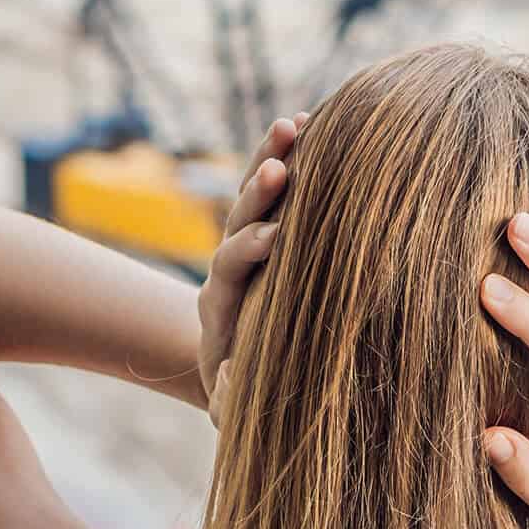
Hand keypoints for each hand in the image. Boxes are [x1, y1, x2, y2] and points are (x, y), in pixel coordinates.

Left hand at [200, 112, 307, 424]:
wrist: (232, 370)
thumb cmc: (244, 394)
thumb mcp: (234, 406)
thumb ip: (229, 399)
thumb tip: (230, 379)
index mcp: (219, 306)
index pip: (228, 268)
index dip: (246, 250)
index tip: (273, 237)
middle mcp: (228, 268)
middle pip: (235, 219)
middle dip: (257, 193)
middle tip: (280, 168)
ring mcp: (245, 245)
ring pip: (253, 195)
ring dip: (272, 158)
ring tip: (295, 123)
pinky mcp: (265, 231)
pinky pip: (275, 191)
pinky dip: (290, 158)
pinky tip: (309, 122)